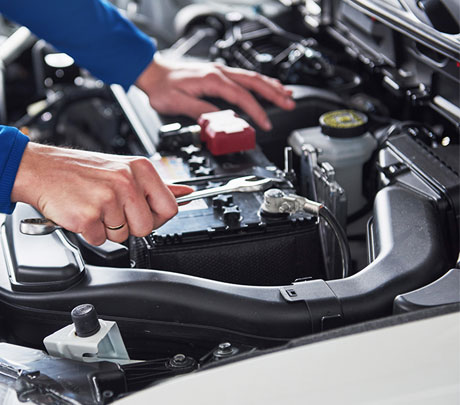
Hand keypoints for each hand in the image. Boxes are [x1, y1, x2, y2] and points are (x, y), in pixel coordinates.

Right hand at [11, 143, 192, 244]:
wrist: (41, 169)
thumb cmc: (82, 171)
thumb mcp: (124, 169)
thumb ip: (157, 185)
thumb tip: (185, 193)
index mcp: (140, 169)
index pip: (170, 207)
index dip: (157, 217)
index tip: (144, 213)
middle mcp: (127, 182)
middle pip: (147, 227)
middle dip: (130, 225)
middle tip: (112, 209)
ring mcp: (107, 199)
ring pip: (123, 236)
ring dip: (108, 228)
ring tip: (95, 207)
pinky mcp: (88, 216)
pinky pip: (100, 240)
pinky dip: (90, 232)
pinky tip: (82, 212)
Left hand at [135, 55, 294, 130]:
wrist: (153, 72)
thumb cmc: (162, 88)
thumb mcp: (178, 104)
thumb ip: (201, 112)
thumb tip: (220, 122)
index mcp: (212, 80)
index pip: (242, 97)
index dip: (256, 112)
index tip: (264, 124)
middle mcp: (219, 73)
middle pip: (254, 82)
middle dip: (275, 94)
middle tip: (290, 104)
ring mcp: (220, 71)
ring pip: (252, 77)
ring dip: (271, 86)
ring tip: (287, 95)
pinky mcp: (218, 74)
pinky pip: (245, 77)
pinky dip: (260, 82)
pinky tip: (267, 86)